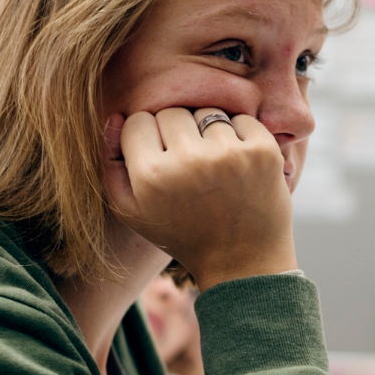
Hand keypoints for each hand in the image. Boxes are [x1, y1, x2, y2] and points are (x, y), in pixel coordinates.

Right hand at [107, 108, 297, 289]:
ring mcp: (230, 154)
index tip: (161, 161)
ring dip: (208, 133)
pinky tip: (238, 166)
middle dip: (176, 134)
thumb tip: (117, 116)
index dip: (146, 139)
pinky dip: (239, 136)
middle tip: (189, 167)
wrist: (243, 262)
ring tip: (214, 168)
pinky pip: (241, 118)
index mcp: (152, 176)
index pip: (138, 121)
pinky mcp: (263, 151)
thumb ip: (111, 164)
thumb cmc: (183, 235)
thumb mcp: (132, 212)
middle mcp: (190, 161)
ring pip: (206, 113)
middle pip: (171, 112)